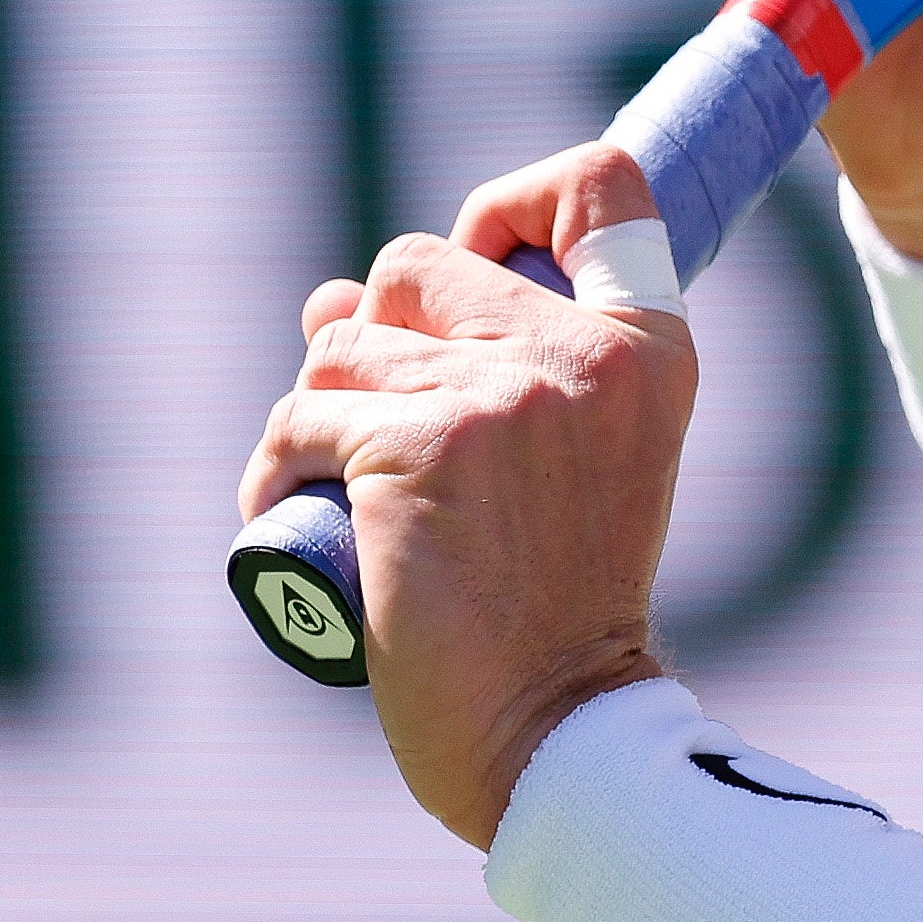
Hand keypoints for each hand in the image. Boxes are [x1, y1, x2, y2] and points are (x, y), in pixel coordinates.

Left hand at [240, 238, 693, 848]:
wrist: (552, 736)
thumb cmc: (551, 610)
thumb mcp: (568, 464)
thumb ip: (492, 366)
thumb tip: (331, 298)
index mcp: (648, 352)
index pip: (602, 185)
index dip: (512, 201)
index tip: (476, 262)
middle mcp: (582, 355)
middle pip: (416, 261)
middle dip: (372, 337)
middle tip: (383, 431)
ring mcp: (498, 397)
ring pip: (338, 343)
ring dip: (315, 414)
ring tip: (342, 494)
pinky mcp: (411, 447)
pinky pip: (296, 419)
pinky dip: (274, 470)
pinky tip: (295, 517)